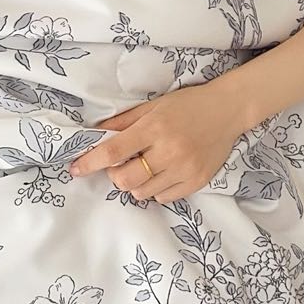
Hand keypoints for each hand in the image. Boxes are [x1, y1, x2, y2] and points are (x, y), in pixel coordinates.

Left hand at [67, 84, 244, 204]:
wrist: (228, 110)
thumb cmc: (186, 105)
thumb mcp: (153, 105)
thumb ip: (124, 121)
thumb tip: (95, 134)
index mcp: (154, 128)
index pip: (114, 150)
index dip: (90, 162)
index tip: (75, 169)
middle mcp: (169, 151)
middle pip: (126, 180)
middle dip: (115, 176)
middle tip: (121, 165)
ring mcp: (185, 169)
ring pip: (143, 193)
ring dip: (136, 184)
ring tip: (145, 167)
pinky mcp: (197, 182)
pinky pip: (163, 198)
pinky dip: (156, 190)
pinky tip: (163, 173)